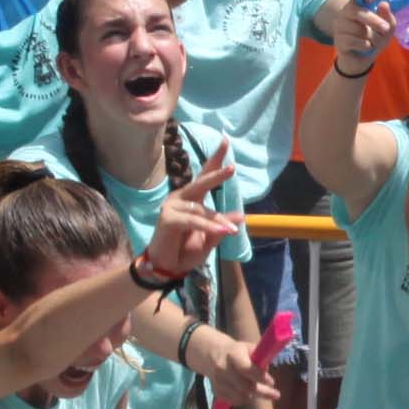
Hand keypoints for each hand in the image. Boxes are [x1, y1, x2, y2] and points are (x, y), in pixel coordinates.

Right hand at [143, 151, 244, 281]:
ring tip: (232, 230)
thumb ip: (222, 227)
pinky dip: (208, 227)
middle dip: (216, 175)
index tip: (226, 140)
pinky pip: (192, 220)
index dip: (215, 159)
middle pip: (201, 182)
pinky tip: (222, 232)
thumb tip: (241, 215)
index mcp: (193, 200)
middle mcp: (181, 199)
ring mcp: (172, 207)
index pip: (205, 175)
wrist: (167, 269)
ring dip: (217, 221)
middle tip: (232, 168)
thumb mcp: (211, 239)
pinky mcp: (167, 219)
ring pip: (201, 209)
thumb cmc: (187, 251)